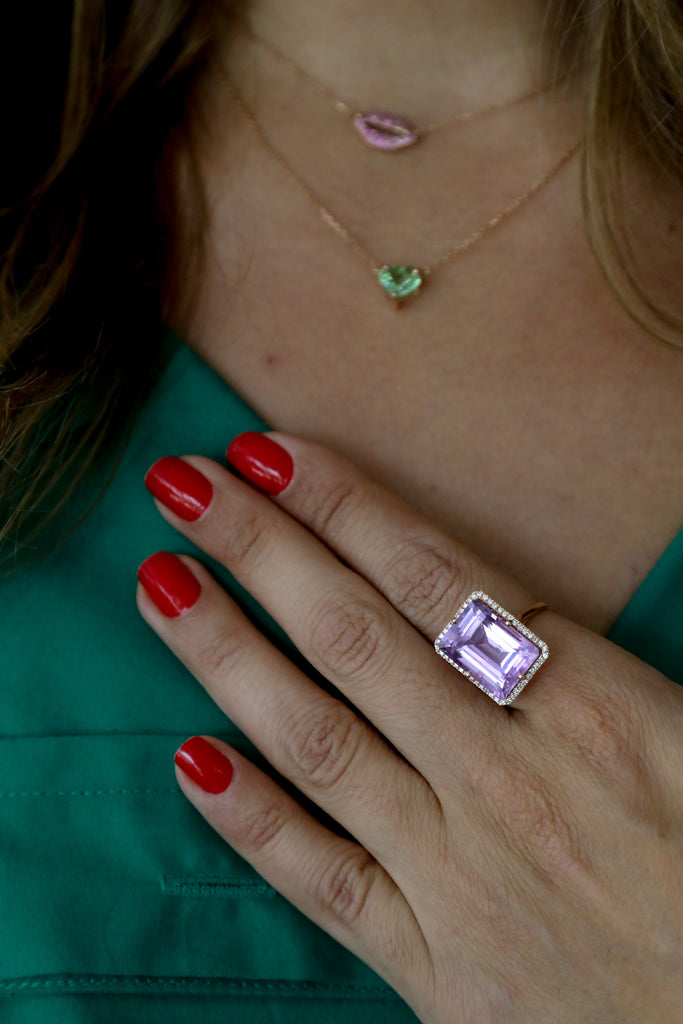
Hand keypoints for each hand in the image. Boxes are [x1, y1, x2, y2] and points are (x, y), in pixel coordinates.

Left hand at [137, 433, 682, 1023]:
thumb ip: (594, 661)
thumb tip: (506, 602)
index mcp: (591, 710)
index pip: (433, 579)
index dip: (342, 506)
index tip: (267, 452)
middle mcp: (510, 780)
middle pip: (355, 638)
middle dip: (261, 549)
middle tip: (183, 484)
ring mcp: (461, 874)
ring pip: (318, 741)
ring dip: (228, 655)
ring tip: (162, 584)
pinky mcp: (438, 969)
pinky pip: (323, 882)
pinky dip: (252, 821)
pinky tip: (189, 761)